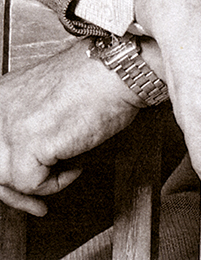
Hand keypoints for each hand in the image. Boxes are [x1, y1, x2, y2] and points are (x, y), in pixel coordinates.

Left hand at [0, 39, 142, 214]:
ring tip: (65, 173)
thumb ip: (30, 119)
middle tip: (37, 201)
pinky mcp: (29, 142)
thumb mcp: (49, 95)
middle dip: (16, 191)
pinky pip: (32, 184)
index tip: (23, 183)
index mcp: (2, 95)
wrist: (117, 69)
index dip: (9, 171)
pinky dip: (57, 183)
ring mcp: (11, 125)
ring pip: (7, 179)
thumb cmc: (97, 78)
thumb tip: (30, 153)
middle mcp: (0, 108)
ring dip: (37, 187)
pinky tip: (75, 166)